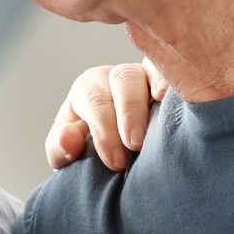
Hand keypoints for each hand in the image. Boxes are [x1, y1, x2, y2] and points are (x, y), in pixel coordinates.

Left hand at [46, 59, 167, 170]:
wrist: (113, 154)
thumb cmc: (88, 149)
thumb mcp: (67, 153)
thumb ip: (60, 148)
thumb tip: (69, 139)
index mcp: (88, 89)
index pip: (96, 103)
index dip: (105, 132)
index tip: (116, 161)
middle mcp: (115, 77)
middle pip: (124, 82)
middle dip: (129, 114)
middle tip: (135, 145)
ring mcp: (144, 76)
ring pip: (149, 72)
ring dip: (155, 94)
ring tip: (160, 124)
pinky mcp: (167, 82)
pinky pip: (169, 73)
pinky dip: (170, 81)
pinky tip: (174, 96)